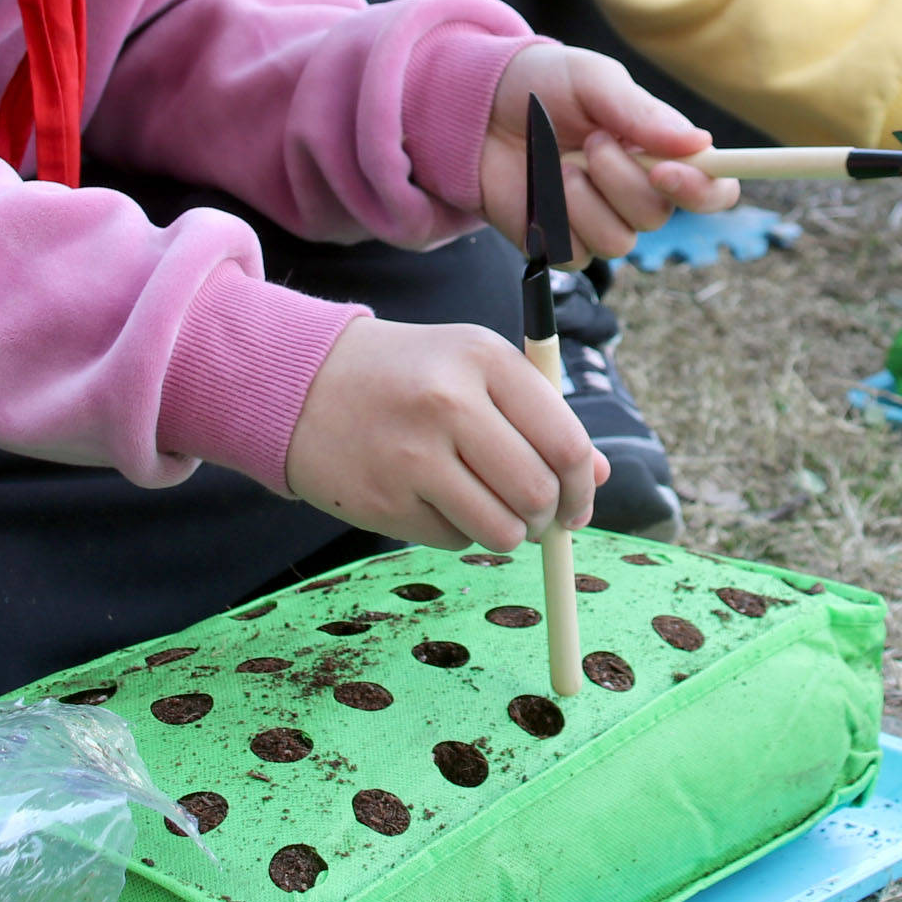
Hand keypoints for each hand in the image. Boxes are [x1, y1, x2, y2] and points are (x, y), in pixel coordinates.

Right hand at [283, 317, 604, 550]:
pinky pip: (454, 541)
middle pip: (538, 492)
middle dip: (549, 516)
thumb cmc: (409, 376)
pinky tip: (434, 499)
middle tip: (537, 514)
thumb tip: (599, 476)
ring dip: (508, 532)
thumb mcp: (476, 368)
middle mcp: (450, 403)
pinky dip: (458, 532)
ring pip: (502, 530)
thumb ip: (542, 415)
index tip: (579, 501)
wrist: (302, 384)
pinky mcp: (384, 501)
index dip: (584, 484)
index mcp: (484, 359)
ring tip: (488, 507)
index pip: (566, 442)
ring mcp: (413, 455)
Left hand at [479, 45, 735, 262]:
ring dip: (585, 201)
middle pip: (659, 215)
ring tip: (558, 165)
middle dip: (621, 180)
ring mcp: (597, 221)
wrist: (473, 109)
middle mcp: (635, 192)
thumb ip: (641, 111)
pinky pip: (576, 254)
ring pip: (619, 243)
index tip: (666, 172)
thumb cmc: (538, 85)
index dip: (704, 190)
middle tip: (589, 142)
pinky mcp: (559, 245)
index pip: (712, 189)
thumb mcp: (591, 79)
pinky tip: (539, 190)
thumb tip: (701, 143)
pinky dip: (556, 220)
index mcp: (657, 152)